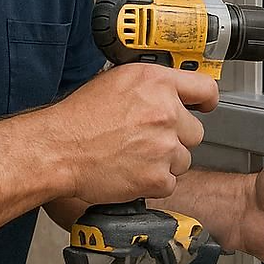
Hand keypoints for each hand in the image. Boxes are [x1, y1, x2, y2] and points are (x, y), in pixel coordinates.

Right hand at [42, 63, 219, 204]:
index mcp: (156, 82)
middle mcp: (165, 111)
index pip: (205, 88)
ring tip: (134, 156)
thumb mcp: (114, 81)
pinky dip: (153, 182)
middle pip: (195, 131)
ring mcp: (164, 145)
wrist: (58, 149)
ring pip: (184, 159)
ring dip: (165, 161)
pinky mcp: (157, 177)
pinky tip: (131, 172)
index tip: (203, 107)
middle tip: (148, 140)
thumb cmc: (77, 117)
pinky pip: (169, 182)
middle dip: (176, 137)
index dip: (205, 101)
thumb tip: (165, 91)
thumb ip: (148, 85)